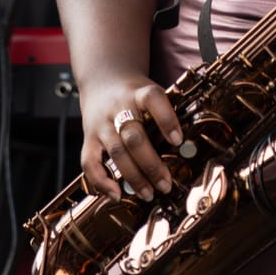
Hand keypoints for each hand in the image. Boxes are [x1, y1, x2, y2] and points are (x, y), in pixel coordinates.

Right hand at [77, 72, 184, 201]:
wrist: (102, 80)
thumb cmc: (134, 94)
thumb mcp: (151, 93)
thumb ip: (164, 115)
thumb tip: (187, 148)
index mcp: (139, 92)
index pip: (153, 99)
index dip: (166, 120)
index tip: (178, 141)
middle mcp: (119, 107)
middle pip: (134, 137)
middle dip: (151, 164)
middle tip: (166, 184)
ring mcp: (101, 123)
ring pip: (117, 152)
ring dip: (134, 177)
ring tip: (148, 193)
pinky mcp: (88, 138)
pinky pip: (89, 162)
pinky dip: (101, 181)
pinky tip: (116, 194)